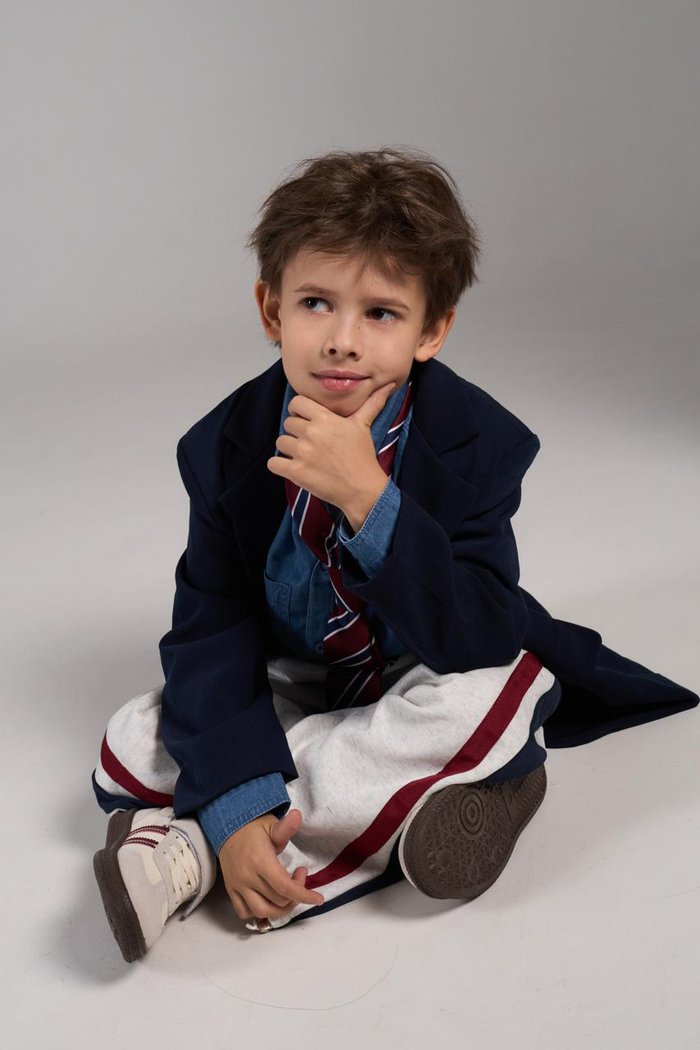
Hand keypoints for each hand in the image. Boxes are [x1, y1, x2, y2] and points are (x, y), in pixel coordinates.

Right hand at [219, 808, 323, 924]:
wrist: (228, 828)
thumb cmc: (254, 828)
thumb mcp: (271, 825)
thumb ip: (285, 827)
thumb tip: (297, 815)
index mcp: (260, 861)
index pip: (284, 887)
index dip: (303, 895)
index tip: (318, 898)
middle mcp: (248, 877)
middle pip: (277, 900)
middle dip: (296, 894)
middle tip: (299, 875)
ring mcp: (238, 886)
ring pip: (261, 911)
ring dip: (280, 909)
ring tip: (287, 893)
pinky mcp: (231, 890)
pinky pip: (243, 912)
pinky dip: (258, 912)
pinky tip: (268, 900)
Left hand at [267, 381, 395, 520]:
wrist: (362, 489)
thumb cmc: (363, 457)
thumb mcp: (364, 426)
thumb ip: (372, 403)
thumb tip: (389, 385)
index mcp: (326, 419)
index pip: (297, 403)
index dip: (298, 411)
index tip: (305, 420)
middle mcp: (312, 433)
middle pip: (288, 423)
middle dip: (296, 433)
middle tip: (310, 443)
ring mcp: (303, 452)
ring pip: (280, 442)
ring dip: (288, 449)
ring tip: (303, 456)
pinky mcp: (296, 472)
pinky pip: (273, 463)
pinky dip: (279, 466)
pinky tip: (292, 468)